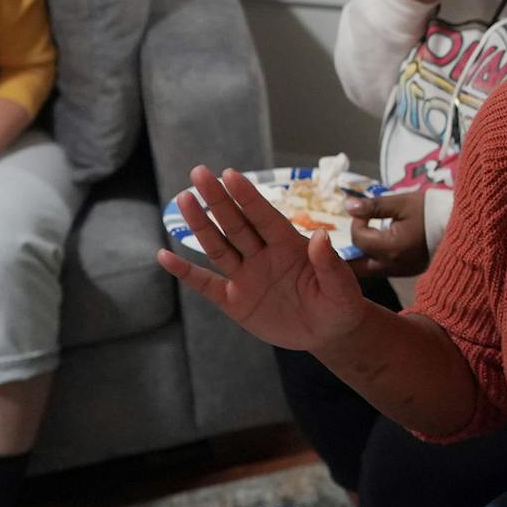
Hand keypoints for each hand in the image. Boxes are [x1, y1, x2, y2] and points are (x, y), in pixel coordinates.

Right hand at [156, 165, 372, 350]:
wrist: (329, 333)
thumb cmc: (340, 304)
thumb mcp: (342, 288)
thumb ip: (329, 263)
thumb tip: (320, 236)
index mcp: (289, 246)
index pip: (264, 216)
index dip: (248, 196)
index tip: (230, 174)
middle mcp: (263, 255)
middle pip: (236, 224)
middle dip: (218, 199)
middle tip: (199, 172)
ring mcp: (247, 276)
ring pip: (219, 246)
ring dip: (201, 224)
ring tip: (184, 199)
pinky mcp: (235, 301)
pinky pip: (206, 284)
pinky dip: (185, 272)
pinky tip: (164, 256)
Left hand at [343, 188, 429, 278]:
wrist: (459, 225)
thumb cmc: (430, 211)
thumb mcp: (401, 203)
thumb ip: (373, 206)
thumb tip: (348, 207)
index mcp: (390, 247)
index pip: (358, 239)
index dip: (357, 222)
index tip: (366, 211)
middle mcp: (393, 265)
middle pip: (357, 266)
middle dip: (350, 250)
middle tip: (354, 234)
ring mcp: (400, 271)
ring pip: (369, 270)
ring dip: (363, 255)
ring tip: (366, 238)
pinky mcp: (407, 272)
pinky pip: (383, 269)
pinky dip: (376, 258)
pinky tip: (380, 245)